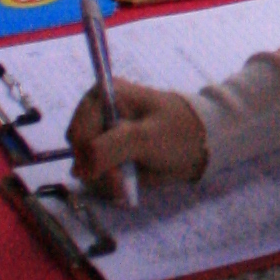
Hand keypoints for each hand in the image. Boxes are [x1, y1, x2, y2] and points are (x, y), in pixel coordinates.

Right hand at [67, 81, 207, 192]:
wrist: (201, 145)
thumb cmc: (177, 131)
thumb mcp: (144, 137)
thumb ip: (109, 148)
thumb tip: (78, 169)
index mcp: (103, 95)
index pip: (77, 131)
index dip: (89, 156)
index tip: (113, 173)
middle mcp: (96, 114)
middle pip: (78, 151)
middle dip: (99, 171)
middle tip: (123, 182)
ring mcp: (101, 136)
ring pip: (84, 167)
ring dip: (105, 180)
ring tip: (128, 182)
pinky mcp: (108, 155)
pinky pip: (95, 175)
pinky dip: (109, 184)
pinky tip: (127, 183)